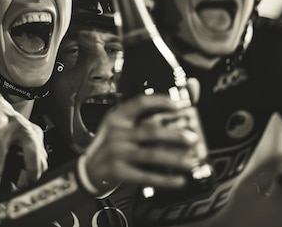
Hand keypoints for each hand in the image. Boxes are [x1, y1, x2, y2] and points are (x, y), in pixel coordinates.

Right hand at [81, 91, 202, 193]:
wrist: (89, 169)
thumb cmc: (112, 145)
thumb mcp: (121, 128)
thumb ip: (144, 119)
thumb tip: (176, 112)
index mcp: (118, 117)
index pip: (140, 103)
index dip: (160, 101)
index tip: (177, 105)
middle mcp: (117, 133)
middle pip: (150, 131)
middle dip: (174, 135)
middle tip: (193, 138)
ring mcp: (117, 152)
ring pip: (151, 154)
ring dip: (175, 159)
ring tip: (191, 163)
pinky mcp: (119, 171)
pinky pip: (146, 176)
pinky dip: (165, 180)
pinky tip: (179, 181)